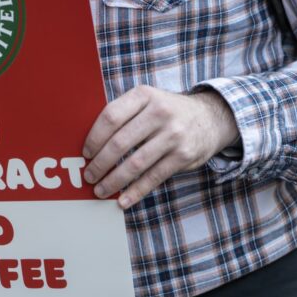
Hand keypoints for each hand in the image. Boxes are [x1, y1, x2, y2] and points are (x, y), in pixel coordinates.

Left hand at [82, 85, 237, 208]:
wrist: (211, 118)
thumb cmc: (168, 111)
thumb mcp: (148, 100)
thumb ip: (124, 114)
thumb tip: (91, 144)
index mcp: (144, 95)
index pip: (111, 116)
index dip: (94, 138)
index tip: (86, 153)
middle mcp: (159, 113)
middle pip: (120, 142)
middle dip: (100, 164)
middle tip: (89, 175)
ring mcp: (173, 135)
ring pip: (135, 164)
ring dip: (113, 181)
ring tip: (100, 190)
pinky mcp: (183, 155)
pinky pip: (153, 177)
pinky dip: (135, 192)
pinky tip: (123, 200)